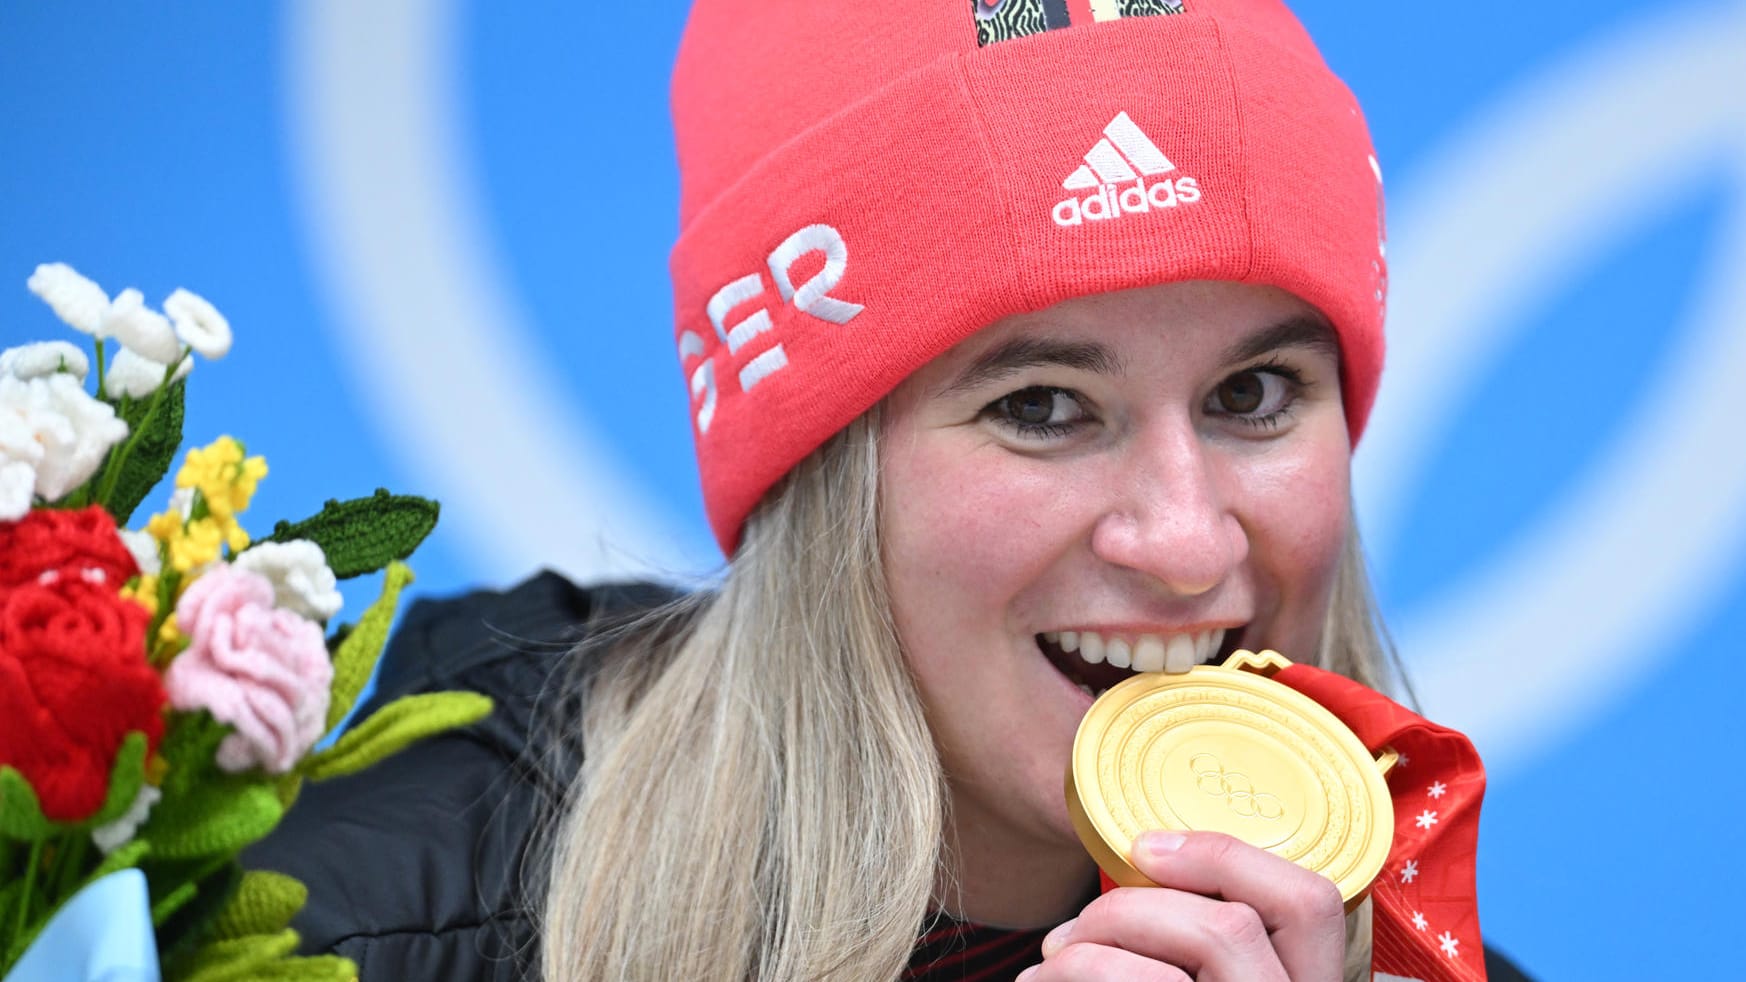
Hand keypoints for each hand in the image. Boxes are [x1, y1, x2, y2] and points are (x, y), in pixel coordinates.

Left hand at [1017, 830, 1346, 980]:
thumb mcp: (1216, 974)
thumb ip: (1201, 934)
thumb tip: (1138, 861)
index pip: (1311, 901)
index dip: (1226, 857)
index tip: (1144, 846)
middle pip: (1236, 923)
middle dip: (1134, 907)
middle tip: (1072, 932)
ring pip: (1203, 945)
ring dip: (1100, 941)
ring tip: (1051, 962)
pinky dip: (1077, 976)